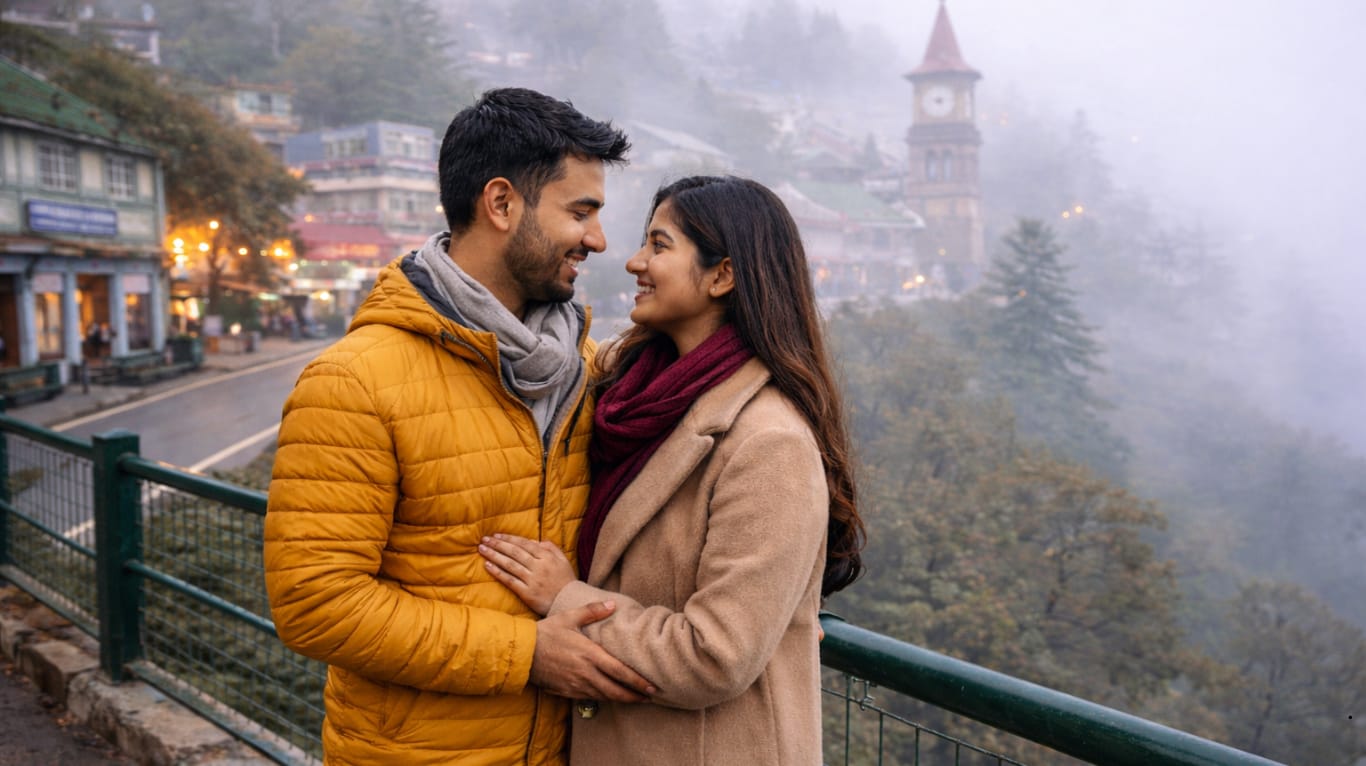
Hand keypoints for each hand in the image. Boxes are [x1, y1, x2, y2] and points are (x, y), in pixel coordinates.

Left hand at [479, 534, 574, 614]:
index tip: (496, 535)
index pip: (524, 544)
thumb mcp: (563, 560)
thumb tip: (534, 541)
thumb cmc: (566, 581)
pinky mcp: (527, 593)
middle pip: (515, 552)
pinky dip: (498, 573)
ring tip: (482, 549)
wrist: (570, 603)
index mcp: (547, 557)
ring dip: (494, 556)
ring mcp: (532, 580)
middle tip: (484, 539)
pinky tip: (488, 566)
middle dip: (498, 544)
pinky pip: (510, 581)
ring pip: (510, 565)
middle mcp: (539, 567)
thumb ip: (551, 548)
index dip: (509, 538)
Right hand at [531, 601, 656, 701]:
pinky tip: (612, 697)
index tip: (652, 686)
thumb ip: (593, 611)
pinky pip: (591, 698)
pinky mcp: (567, 691)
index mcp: (589, 654)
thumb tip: (613, 604)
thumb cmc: (546, 632)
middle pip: (616, 690)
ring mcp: (576, 684)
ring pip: (605, 697)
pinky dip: (605, 699)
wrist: (521, 652)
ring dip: (622, 699)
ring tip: (636, 699)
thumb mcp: (569, 617)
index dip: (638, 681)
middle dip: (635, 695)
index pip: (620, 672)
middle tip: (650, 697)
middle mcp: (585, 673)